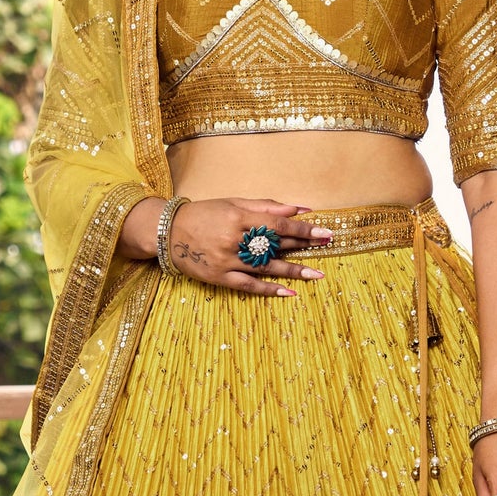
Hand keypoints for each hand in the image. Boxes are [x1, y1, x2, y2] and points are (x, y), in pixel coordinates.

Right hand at [164, 197, 333, 295]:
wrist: (168, 232)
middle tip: (328, 245)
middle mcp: (234, 239)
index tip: (324, 231)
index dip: (302, 229)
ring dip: (293, 271)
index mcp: (238, 217)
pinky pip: (248, 285)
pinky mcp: (219, 277)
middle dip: (303, 245)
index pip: (278, 225)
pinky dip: (268, 289)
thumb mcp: (233, 202)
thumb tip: (298, 209)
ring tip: (316, 274)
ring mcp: (227, 261)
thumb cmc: (204, 214)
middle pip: (275, 244)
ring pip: (265, 267)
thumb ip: (265, 206)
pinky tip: (288, 292)